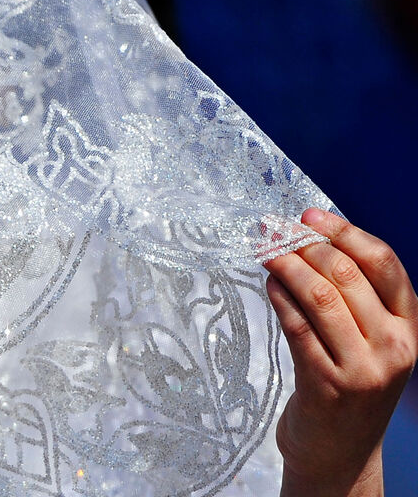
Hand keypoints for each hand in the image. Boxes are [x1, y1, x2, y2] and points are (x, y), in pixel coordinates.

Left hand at [263, 209, 417, 496]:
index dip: (344, 232)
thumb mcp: (369, 342)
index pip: (384, 265)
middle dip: (305, 245)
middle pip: (347, 275)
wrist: (339, 453)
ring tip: (265, 251)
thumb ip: (355, 298)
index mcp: (409, 329)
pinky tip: (268, 285)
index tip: (310, 216)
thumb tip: (310, 238)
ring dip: (286, 266)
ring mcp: (362, 369)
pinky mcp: (326, 385)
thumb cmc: (348, 387)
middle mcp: (393, 348)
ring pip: (320, 297)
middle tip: (273, 230)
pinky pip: (296, 327)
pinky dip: (279, 298)